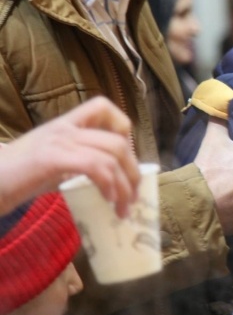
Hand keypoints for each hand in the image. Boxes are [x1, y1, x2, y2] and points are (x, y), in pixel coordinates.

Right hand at [0, 97, 138, 215]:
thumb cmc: (18, 177)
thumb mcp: (54, 162)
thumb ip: (79, 162)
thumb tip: (112, 180)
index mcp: (65, 124)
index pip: (103, 107)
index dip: (123, 128)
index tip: (125, 158)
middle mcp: (64, 128)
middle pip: (118, 140)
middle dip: (133, 171)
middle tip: (132, 197)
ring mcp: (58, 141)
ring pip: (112, 154)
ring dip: (125, 185)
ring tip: (123, 207)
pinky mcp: (51, 158)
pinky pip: (95, 165)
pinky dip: (109, 184)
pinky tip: (107, 201)